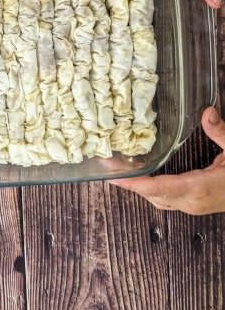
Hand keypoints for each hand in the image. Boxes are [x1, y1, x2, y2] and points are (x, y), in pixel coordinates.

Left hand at [108, 108, 224, 214]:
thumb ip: (221, 133)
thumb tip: (207, 112)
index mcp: (200, 188)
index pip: (161, 188)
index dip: (136, 185)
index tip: (115, 178)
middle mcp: (191, 201)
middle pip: (151, 194)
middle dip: (128, 184)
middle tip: (106, 169)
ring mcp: (191, 206)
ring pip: (156, 199)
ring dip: (136, 188)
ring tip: (116, 172)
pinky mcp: (192, 205)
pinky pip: (164, 199)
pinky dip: (148, 189)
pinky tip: (139, 178)